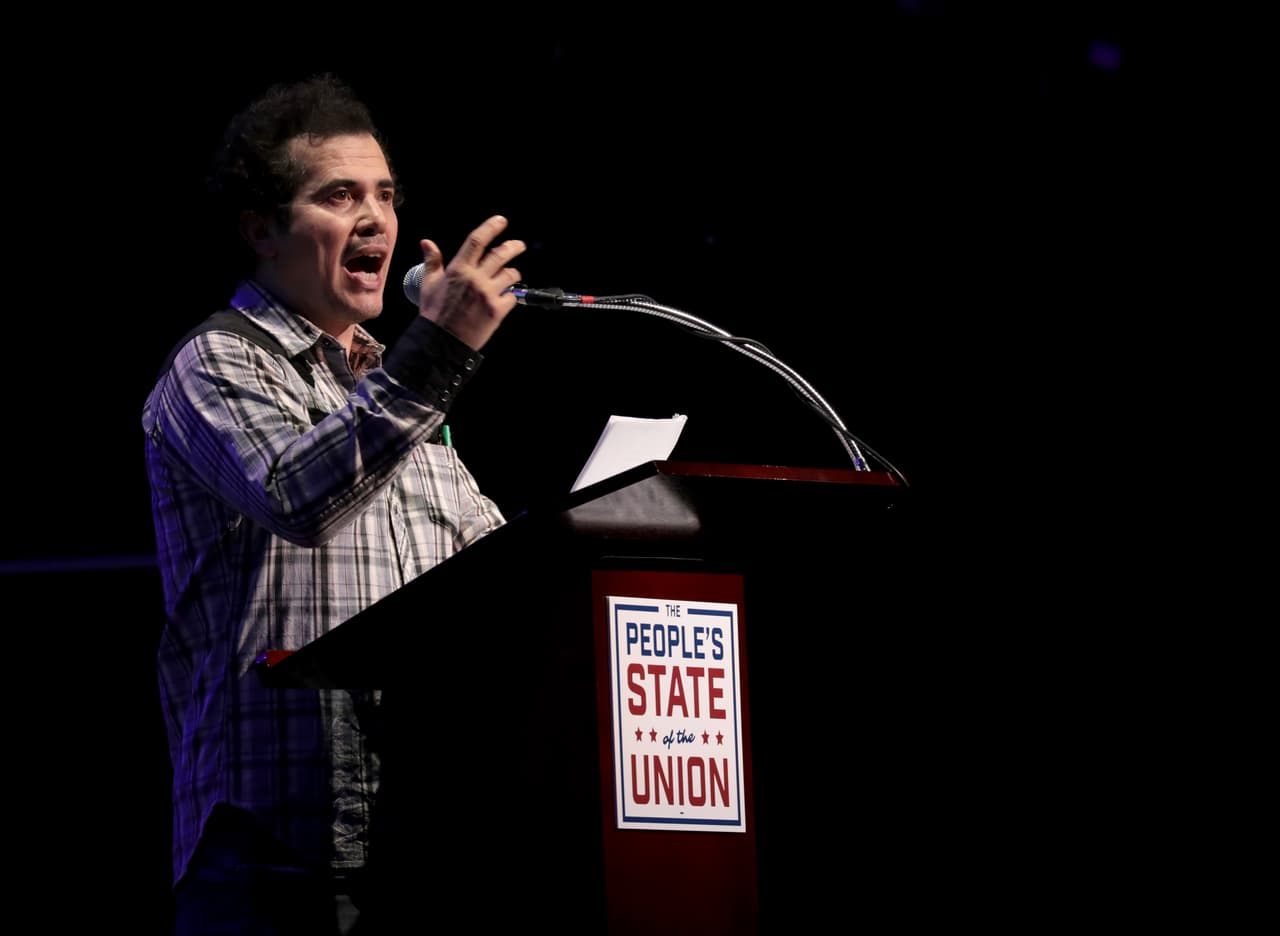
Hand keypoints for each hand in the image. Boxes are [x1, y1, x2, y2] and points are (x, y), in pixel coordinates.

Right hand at [414, 215, 525, 349]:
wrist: (441, 341)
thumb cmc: (434, 313)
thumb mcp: (428, 284)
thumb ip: (432, 261)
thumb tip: (427, 243)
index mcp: (458, 269)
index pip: (477, 240)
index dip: (491, 227)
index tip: (501, 221)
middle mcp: (475, 278)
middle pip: (501, 254)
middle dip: (513, 247)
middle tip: (519, 245)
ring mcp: (488, 294)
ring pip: (511, 275)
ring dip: (513, 274)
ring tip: (511, 276)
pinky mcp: (497, 310)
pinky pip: (512, 297)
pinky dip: (511, 296)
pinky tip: (505, 298)